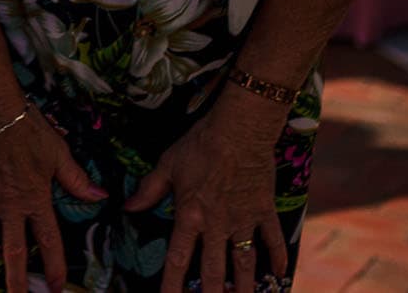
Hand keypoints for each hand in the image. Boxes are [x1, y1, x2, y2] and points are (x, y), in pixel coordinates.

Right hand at [0, 105, 104, 290]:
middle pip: (12, 250)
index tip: (54, 287)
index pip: (48, 240)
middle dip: (15, 280)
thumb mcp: (57, 152)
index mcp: (35, 198)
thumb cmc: (27, 127)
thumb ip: (76, 178)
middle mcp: (8, 205)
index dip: (52, 266)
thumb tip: (100, 196)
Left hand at [126, 103, 287, 292]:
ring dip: (245, 286)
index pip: (178, 258)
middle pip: (214, 270)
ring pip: (245, 262)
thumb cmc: (200, 144)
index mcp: (190, 215)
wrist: (239, 129)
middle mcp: (217, 224)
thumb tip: (128, 208)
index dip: (172, 285)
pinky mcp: (264, 210)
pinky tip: (279, 275)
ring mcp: (244, 220)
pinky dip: (278, 257)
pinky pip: (273, 239)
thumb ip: (149, 190)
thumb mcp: (167, 164)